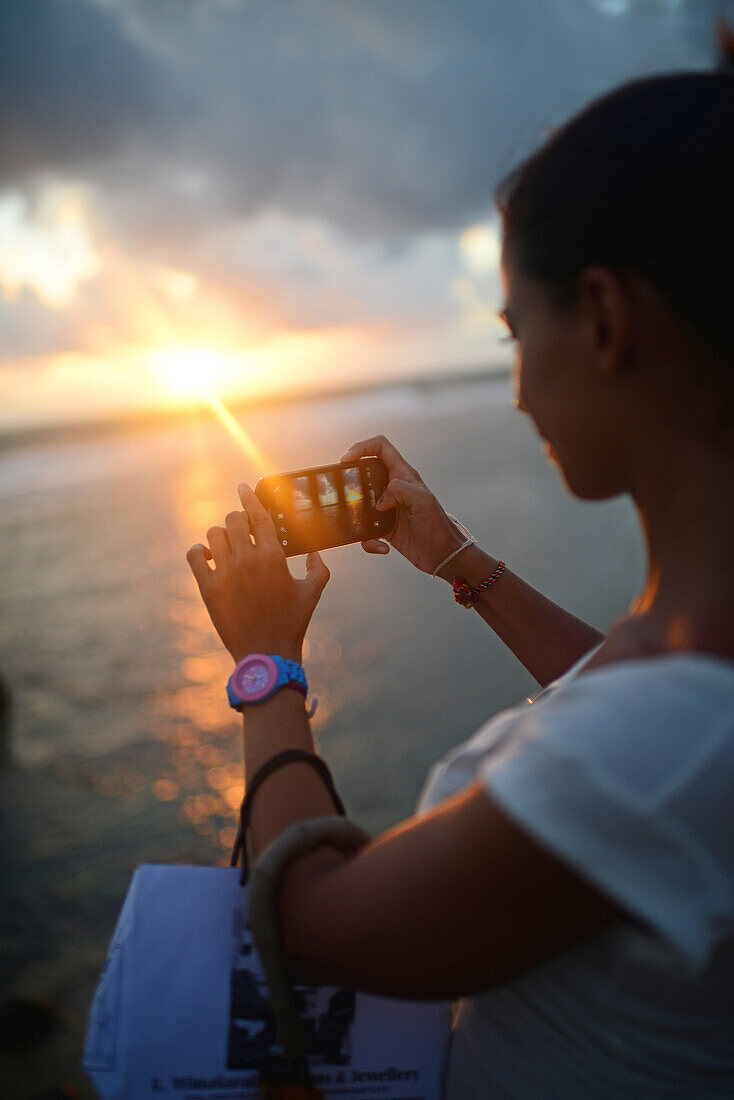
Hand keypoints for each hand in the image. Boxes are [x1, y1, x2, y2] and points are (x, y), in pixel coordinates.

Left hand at [186, 484, 329, 663]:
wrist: (266, 653)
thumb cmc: (292, 623)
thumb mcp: (312, 592)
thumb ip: (319, 567)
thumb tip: (316, 551)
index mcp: (272, 556)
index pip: (258, 515)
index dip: (249, 497)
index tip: (242, 487)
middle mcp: (247, 559)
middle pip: (233, 520)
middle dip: (237, 520)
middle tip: (240, 529)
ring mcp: (225, 573)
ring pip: (213, 534)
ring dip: (219, 535)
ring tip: (225, 544)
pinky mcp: (208, 588)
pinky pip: (194, 556)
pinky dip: (197, 551)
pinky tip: (205, 555)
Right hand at [340, 435, 464, 574]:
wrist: (443, 556)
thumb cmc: (438, 527)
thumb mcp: (422, 501)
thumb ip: (399, 489)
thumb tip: (379, 500)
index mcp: (403, 475)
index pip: (381, 447)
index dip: (362, 447)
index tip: (346, 459)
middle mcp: (394, 488)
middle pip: (365, 472)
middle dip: (352, 481)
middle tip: (345, 492)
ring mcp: (388, 507)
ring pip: (361, 503)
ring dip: (357, 516)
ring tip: (364, 526)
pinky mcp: (385, 527)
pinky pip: (366, 530)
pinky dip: (369, 539)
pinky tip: (382, 544)